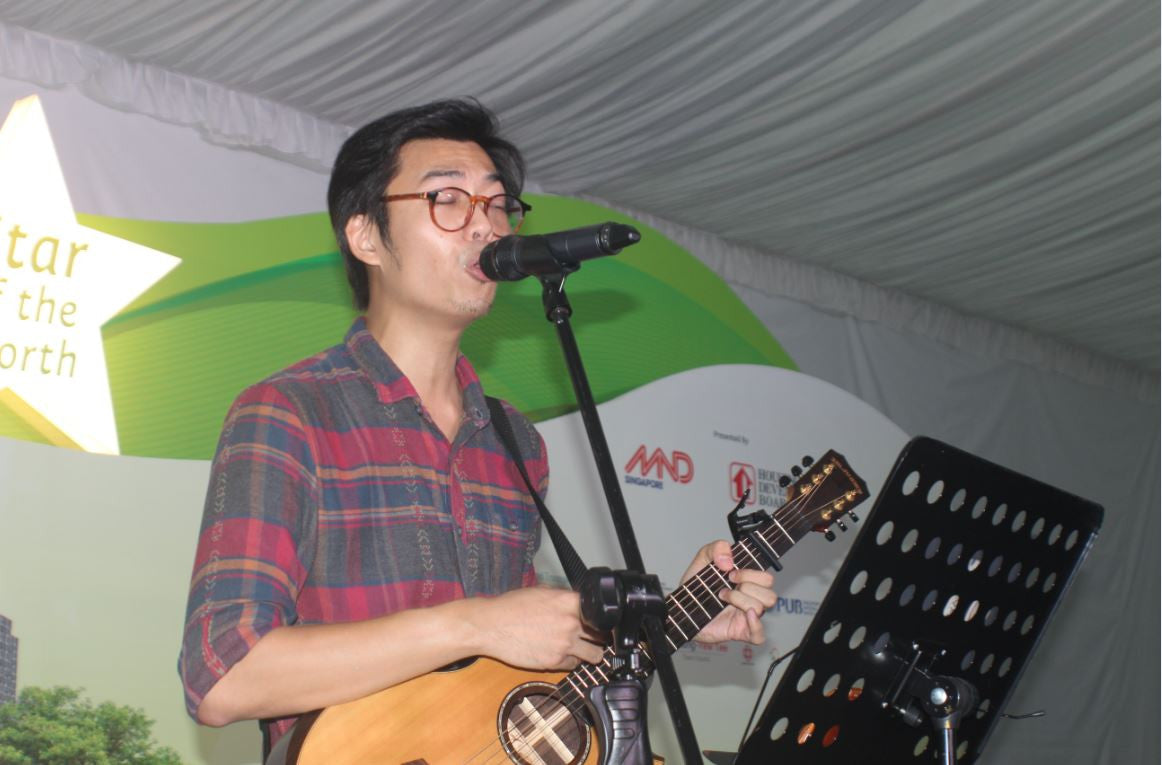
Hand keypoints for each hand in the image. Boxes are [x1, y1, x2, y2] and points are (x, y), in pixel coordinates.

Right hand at [471, 587, 606, 669]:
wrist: (492, 626)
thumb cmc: (512, 607)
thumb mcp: (542, 592)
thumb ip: (564, 598)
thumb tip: (579, 604)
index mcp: (569, 602)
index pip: (601, 613)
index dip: (604, 619)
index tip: (604, 623)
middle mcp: (571, 623)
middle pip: (602, 635)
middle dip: (600, 637)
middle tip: (595, 638)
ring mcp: (564, 644)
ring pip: (594, 655)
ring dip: (591, 653)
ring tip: (585, 650)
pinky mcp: (554, 662)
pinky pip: (573, 664)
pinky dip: (571, 661)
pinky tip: (562, 654)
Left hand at [681, 540, 775, 644]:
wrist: (681, 607)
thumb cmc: (696, 586)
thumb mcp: (703, 559)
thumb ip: (717, 548)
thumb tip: (729, 561)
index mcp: (748, 582)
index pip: (767, 578)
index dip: (752, 574)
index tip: (731, 572)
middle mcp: (751, 599)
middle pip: (771, 595)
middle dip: (747, 586)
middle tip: (727, 584)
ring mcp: (746, 617)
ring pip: (762, 609)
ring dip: (741, 600)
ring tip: (723, 597)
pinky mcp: (739, 632)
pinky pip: (759, 636)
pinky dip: (756, 625)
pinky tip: (745, 615)